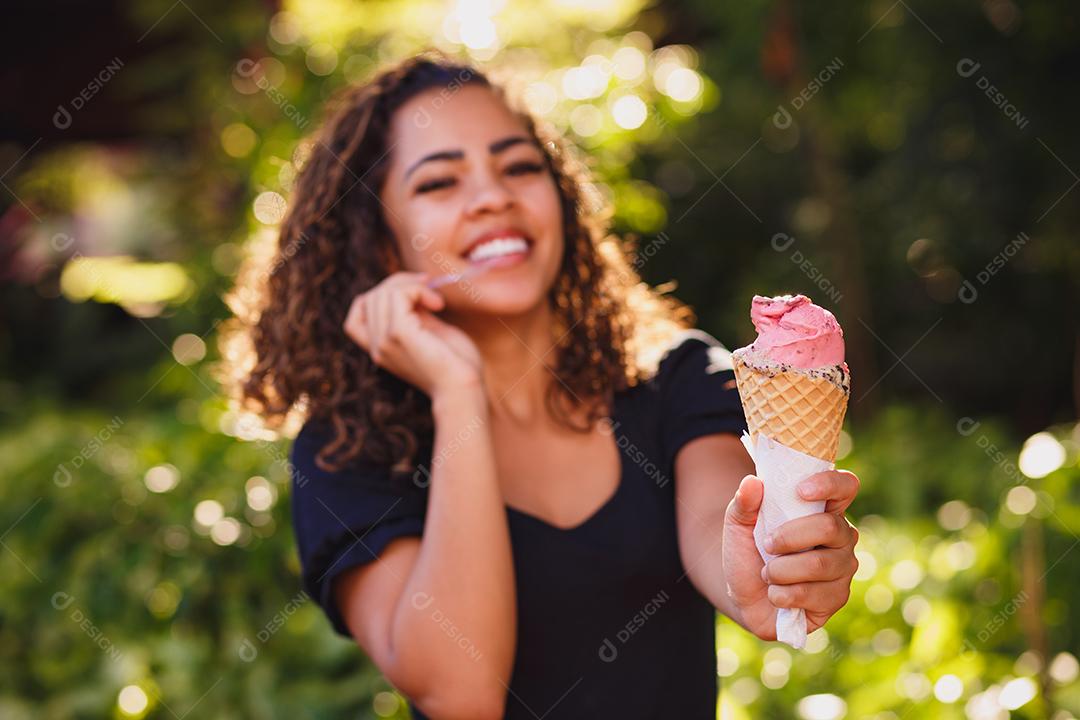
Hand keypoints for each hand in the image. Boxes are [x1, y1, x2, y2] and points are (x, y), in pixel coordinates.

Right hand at [343, 271, 483, 396]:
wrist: (464, 389)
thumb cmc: (456, 364)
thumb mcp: (429, 332)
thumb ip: (415, 313)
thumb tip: (411, 286)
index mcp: (380, 350)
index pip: (356, 317)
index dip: (378, 298)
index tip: (411, 294)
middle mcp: (376, 347)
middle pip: (370, 297)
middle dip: (400, 283)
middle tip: (430, 288)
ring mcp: (384, 341)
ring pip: (382, 293)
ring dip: (411, 286)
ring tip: (436, 301)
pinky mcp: (398, 334)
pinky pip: (398, 295)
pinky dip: (418, 290)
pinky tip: (438, 305)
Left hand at [722, 470, 859, 639]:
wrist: (745, 599)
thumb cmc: (749, 556)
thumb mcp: (738, 526)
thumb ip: (744, 503)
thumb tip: (751, 482)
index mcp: (823, 510)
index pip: (845, 486)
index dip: (829, 484)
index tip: (800, 491)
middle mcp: (841, 536)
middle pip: (830, 527)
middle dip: (788, 537)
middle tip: (767, 545)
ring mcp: (843, 567)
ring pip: (819, 564)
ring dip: (780, 570)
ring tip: (767, 574)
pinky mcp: (837, 597)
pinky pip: (813, 594)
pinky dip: (783, 594)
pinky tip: (775, 594)